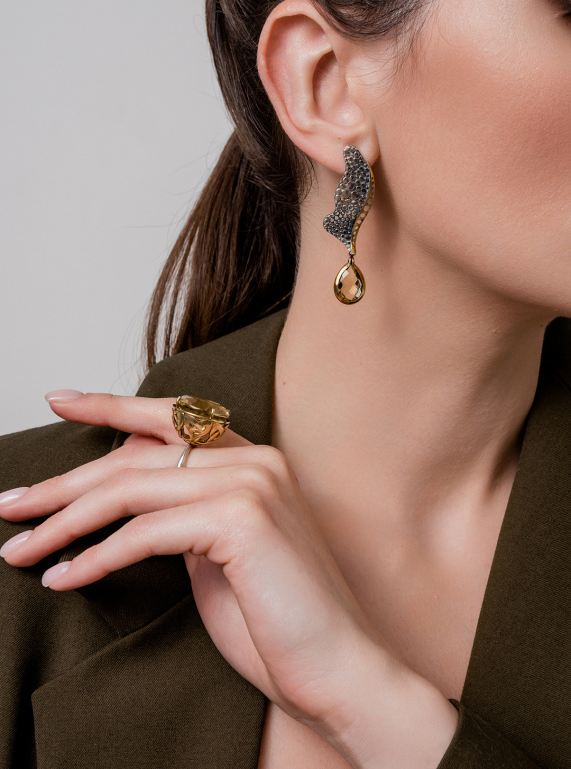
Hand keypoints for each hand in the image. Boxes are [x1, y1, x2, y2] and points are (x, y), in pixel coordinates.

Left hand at [0, 392, 399, 754]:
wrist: (338, 668)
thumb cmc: (275, 619)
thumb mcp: (215, 553)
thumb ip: (179, 514)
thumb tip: (118, 499)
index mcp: (253, 459)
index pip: (170, 418)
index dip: (110, 406)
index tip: (59, 401)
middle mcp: (254, 459)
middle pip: (136, 455)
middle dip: (65, 482)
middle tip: (12, 505)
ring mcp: (251, 483)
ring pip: (132, 489)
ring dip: (65, 522)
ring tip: (20, 548)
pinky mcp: (242, 520)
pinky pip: (145, 531)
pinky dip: (94, 557)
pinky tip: (63, 578)